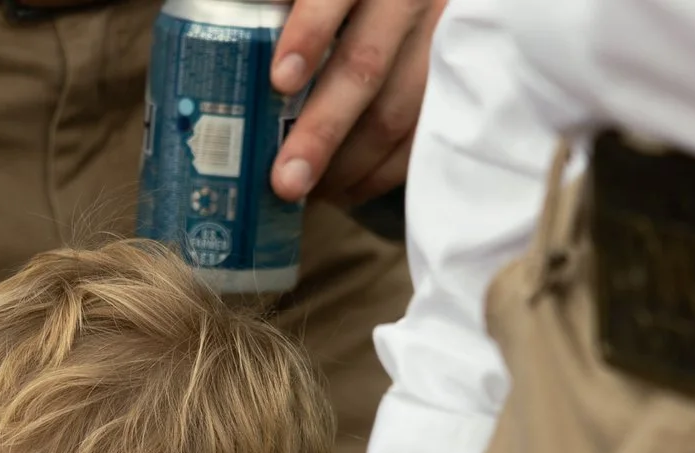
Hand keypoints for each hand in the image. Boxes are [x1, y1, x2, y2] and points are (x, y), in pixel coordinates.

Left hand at [271, 0, 445, 203]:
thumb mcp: (324, 2)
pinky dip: (382, 172)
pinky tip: (345, 190)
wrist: (412, 7)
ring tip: (305, 192)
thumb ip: (285, 12)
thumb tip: (237, 41)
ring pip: (398, 110)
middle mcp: (406, 2)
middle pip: (364, 65)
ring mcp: (439, 40)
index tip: (280, 80)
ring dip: (348, 163)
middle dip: (322, 130)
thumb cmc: (350, 6)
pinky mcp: (457, 81)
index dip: (308, 35)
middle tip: (286, 180)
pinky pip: (423, 136)